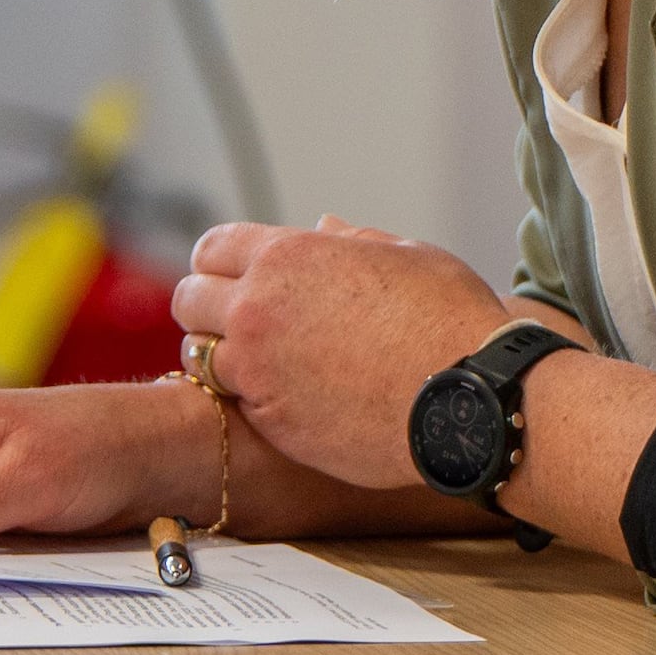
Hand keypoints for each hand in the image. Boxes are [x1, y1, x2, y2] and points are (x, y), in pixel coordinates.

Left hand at [168, 219, 529, 491]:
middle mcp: (257, 311)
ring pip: (198, 358)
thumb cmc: (449, 318)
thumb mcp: (406, 256)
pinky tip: (292, 397)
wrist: (468, 399)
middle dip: (206, 307)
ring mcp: (258, 372)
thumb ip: (352, 242)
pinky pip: (237, 405)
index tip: (234, 277)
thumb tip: (325, 230)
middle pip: (187, 301)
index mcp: (287, 258)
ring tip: (261, 362)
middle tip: (237, 321)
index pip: (212, 248)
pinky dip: (253, 399)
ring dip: (220, 356)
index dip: (220, 261)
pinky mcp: (271, 424)